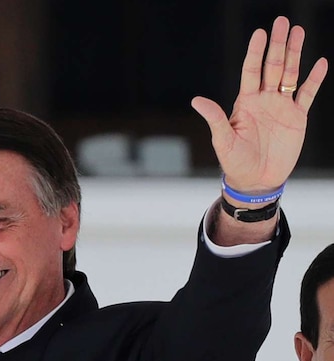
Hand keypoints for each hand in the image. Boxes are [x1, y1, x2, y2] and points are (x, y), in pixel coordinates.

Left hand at [191, 16, 327, 192]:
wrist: (256, 181)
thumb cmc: (235, 162)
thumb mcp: (223, 140)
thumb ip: (215, 118)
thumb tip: (197, 101)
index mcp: (245, 102)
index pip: (251, 71)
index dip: (255, 52)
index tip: (260, 33)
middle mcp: (263, 100)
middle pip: (272, 66)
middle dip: (277, 45)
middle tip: (282, 22)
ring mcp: (281, 107)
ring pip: (290, 75)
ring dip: (295, 54)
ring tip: (299, 32)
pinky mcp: (297, 118)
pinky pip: (307, 94)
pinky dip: (314, 79)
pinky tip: (320, 63)